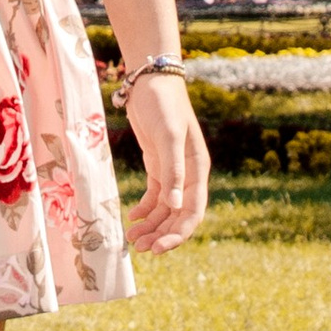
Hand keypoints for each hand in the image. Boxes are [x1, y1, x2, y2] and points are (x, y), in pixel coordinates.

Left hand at [120, 71, 209, 253]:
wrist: (150, 81)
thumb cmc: (163, 105)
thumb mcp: (169, 136)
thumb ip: (173, 170)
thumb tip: (177, 207)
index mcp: (198, 169)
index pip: (193, 212)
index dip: (178, 234)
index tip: (159, 249)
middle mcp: (188, 174)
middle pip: (179, 215)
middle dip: (162, 234)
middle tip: (140, 249)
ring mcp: (173, 170)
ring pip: (166, 209)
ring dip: (152, 226)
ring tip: (132, 239)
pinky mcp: (158, 165)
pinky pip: (155, 196)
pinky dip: (145, 210)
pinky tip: (133, 218)